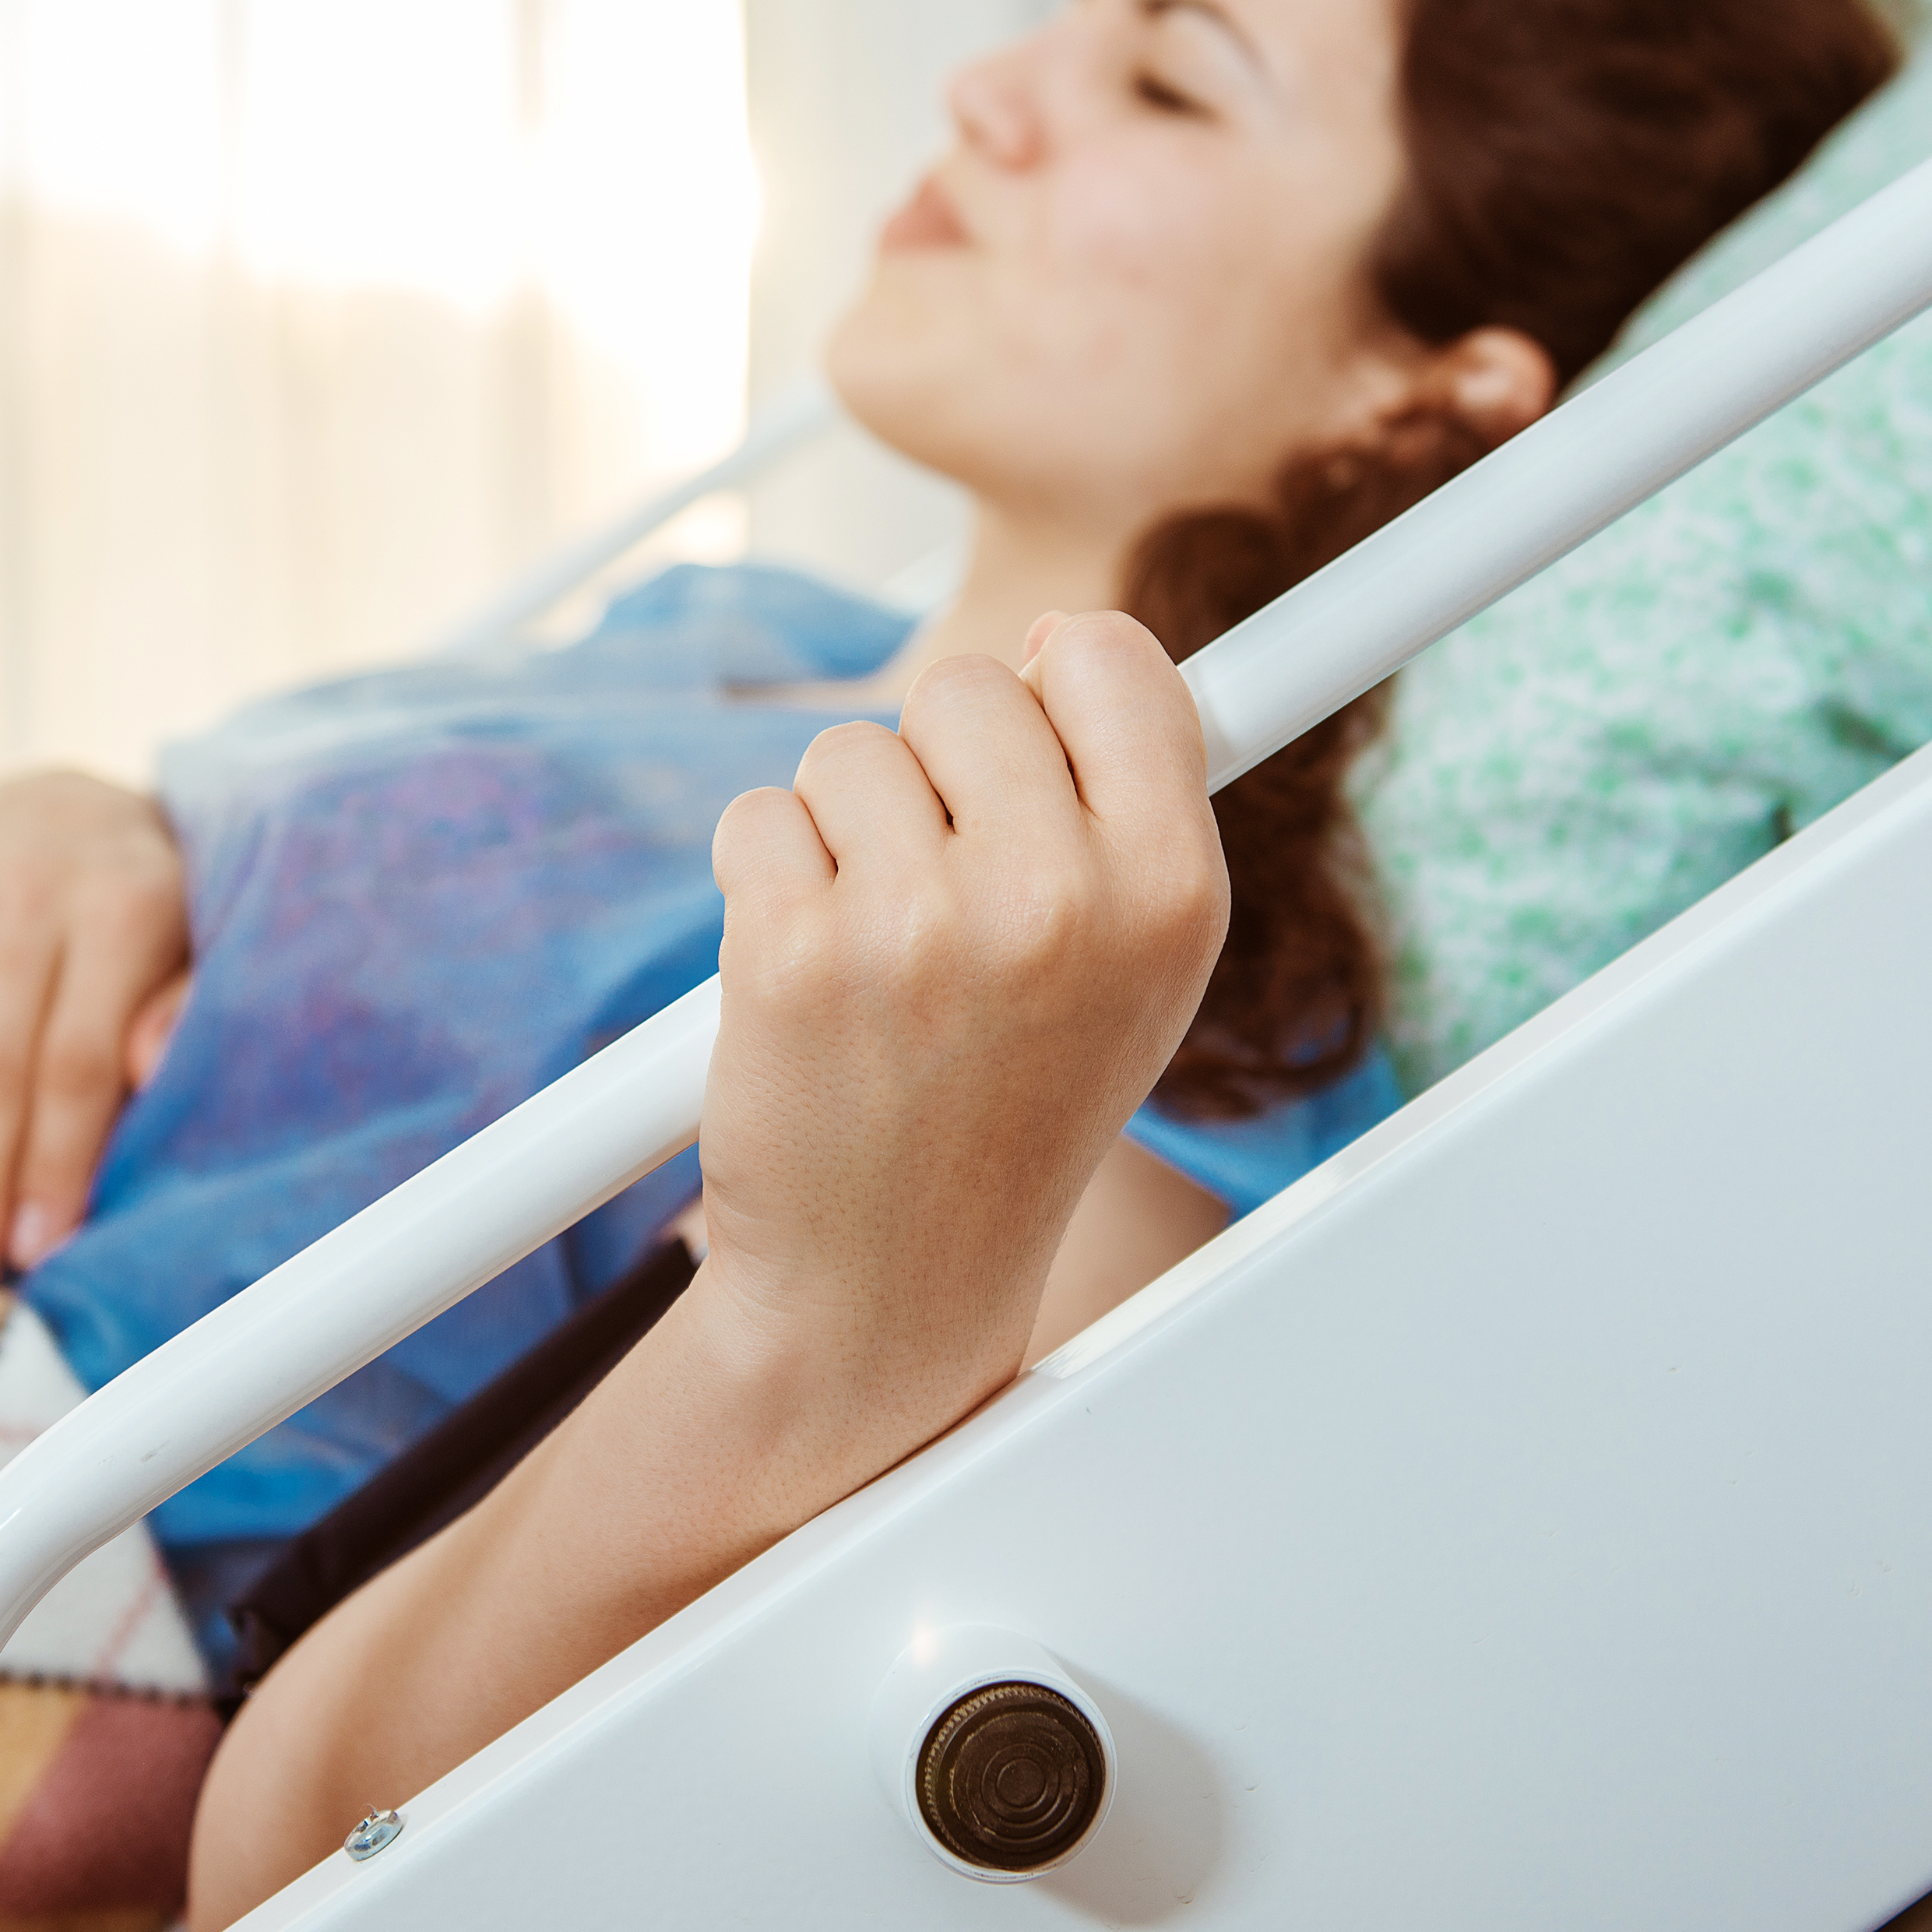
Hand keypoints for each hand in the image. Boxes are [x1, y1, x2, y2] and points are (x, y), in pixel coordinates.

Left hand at [684, 609, 1229, 1515]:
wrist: (886, 1289)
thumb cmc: (1006, 1112)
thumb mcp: (1134, 968)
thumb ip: (1122, 803)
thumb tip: (1057, 642)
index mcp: (1174, 894)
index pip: (1116, 661)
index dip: (1057, 684)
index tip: (1030, 739)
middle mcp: (1064, 900)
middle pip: (967, 687)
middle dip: (933, 771)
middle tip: (941, 899)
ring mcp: (926, 924)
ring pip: (850, 752)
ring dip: (840, 834)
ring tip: (878, 958)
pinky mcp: (795, 951)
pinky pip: (758, 815)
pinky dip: (763, 880)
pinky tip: (808, 979)